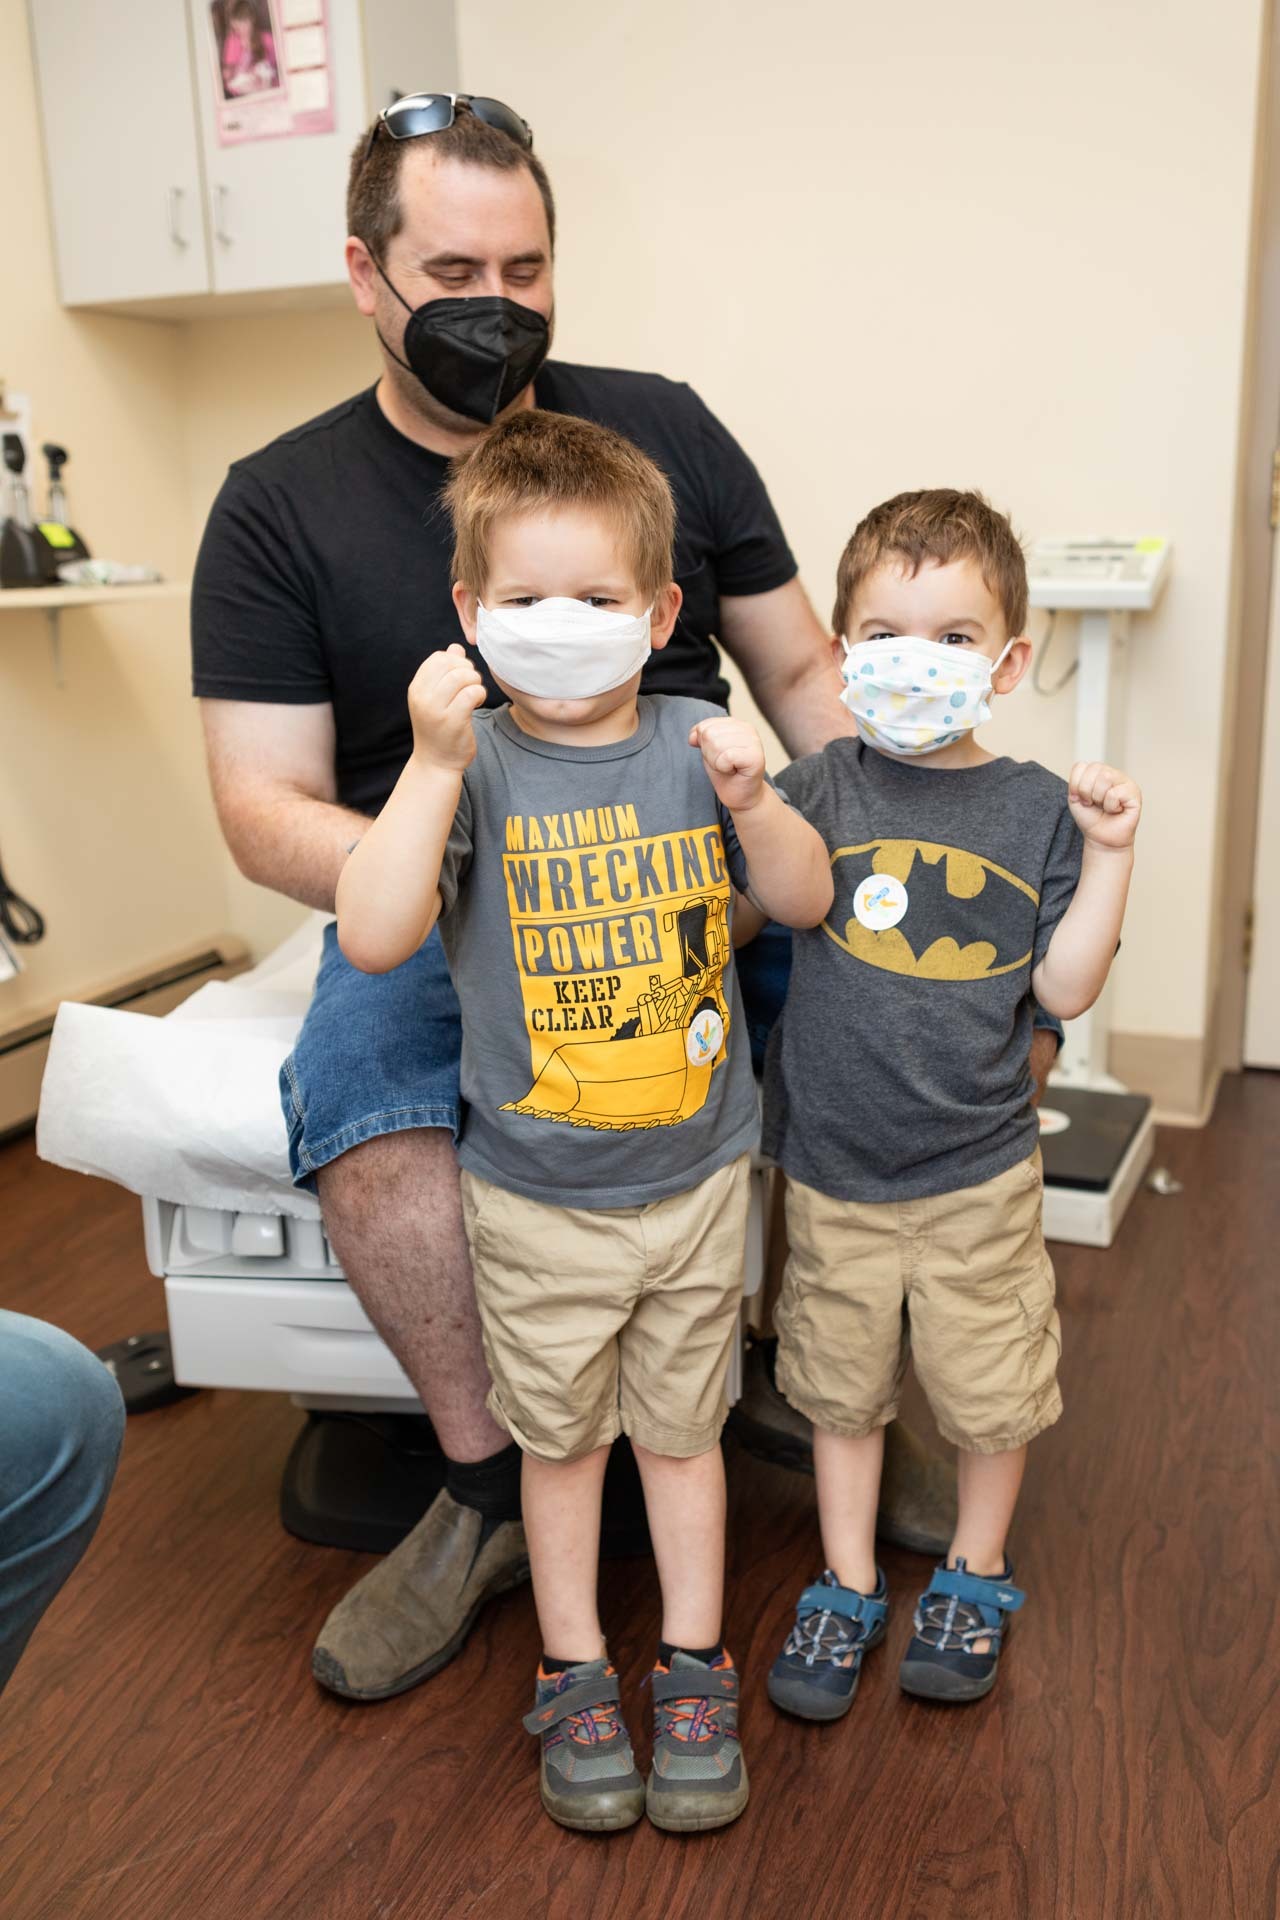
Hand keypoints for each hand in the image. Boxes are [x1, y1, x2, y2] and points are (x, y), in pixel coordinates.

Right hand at [407, 644, 485, 771]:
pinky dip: (479, 694)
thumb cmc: (439, 728)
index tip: (462, 676)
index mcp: (416, 688)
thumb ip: (445, 673)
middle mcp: (422, 697)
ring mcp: (436, 710)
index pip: (438, 658)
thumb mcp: (436, 698)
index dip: (456, 662)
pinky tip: (476, 703)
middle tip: (472, 685)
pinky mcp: (453, 722)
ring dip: (475, 682)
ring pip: (462, 677)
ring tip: (475, 694)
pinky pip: (471, 693)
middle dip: (468, 670)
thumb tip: (455, 648)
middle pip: (451, 664)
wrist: (436, 763)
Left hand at [689, 716, 766, 812]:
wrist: (740, 796)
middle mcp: (747, 729)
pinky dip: (724, 768)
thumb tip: (692, 736)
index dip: (704, 745)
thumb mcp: (708, 751)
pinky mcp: (756, 757)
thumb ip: (701, 737)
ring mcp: (754, 741)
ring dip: (717, 762)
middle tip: (724, 764)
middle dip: (710, 754)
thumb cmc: (726, 774)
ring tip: (729, 767)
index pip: (705, 726)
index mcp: (736, 724)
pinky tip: (734, 771)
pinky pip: (726, 757)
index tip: (718, 757)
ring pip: (716, 745)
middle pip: (709, 734)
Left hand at [1067, 761, 1141, 850]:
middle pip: (1093, 769)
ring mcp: (1125, 781)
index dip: (1075, 785)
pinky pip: (1114, 793)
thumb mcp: (1076, 798)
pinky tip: (1116, 810)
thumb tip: (1096, 776)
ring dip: (1099, 798)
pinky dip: (1110, 806)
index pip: (1081, 766)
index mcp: (1097, 772)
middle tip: (1094, 803)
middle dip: (1087, 792)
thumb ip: (1078, 782)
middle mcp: (1112, 772)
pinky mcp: (1134, 792)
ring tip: (1105, 806)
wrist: (1101, 838)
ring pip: (1105, 777)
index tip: (1080, 798)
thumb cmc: (1091, 818)